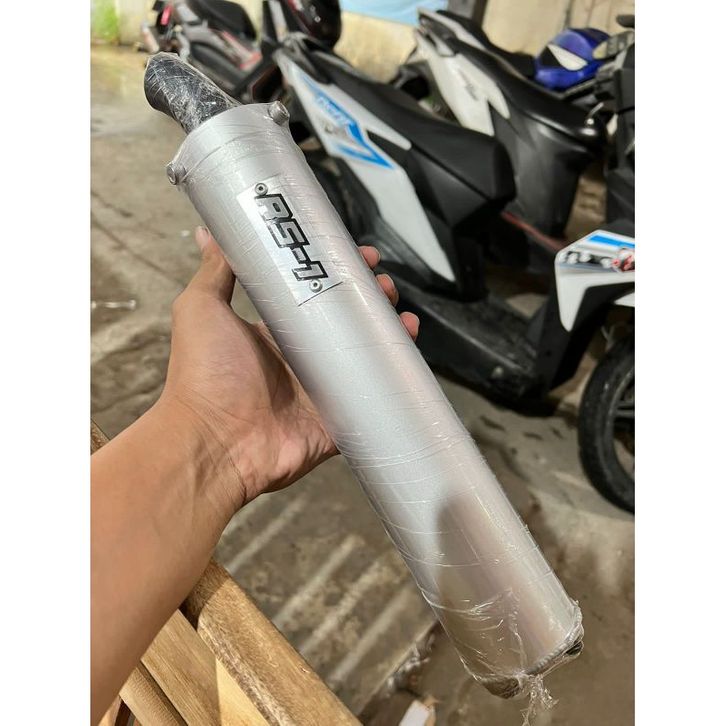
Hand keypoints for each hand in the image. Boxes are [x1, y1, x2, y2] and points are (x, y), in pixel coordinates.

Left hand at [158, 227, 418, 512]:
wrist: (215, 441)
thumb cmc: (205, 373)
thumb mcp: (202, 308)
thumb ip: (215, 270)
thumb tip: (209, 230)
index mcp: (273, 334)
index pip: (315, 295)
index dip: (337, 273)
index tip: (358, 253)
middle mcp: (300, 359)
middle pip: (346, 322)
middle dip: (368, 298)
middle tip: (383, 281)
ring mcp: (321, 390)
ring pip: (365, 355)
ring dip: (386, 329)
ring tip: (399, 310)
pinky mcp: (338, 418)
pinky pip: (373, 394)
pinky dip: (395, 371)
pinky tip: (408, 345)